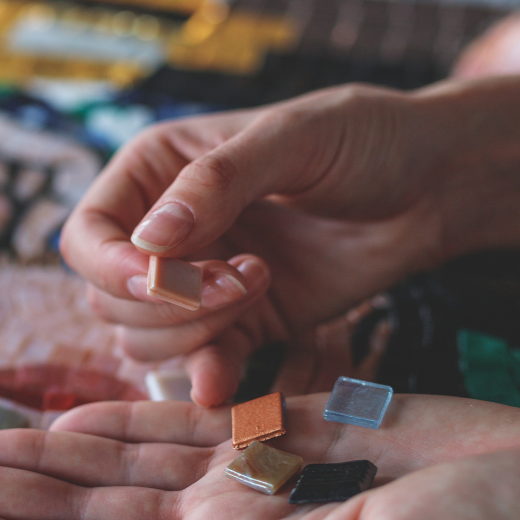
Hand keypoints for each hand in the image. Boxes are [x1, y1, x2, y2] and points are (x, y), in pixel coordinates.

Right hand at [59, 86, 452, 406]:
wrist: (432, 185)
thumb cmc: (362, 138)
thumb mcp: (292, 138)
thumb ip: (217, 183)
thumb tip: (147, 241)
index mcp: (156, 170)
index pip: (87, 233)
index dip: (107, 265)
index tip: (153, 278)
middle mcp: (166, 230)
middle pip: (107, 296)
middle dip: (164, 301)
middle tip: (240, 277)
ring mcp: (201, 282)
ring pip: (144, 338)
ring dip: (193, 331)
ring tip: (260, 283)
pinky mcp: (243, 325)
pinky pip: (198, 365)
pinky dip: (206, 377)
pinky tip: (225, 382)